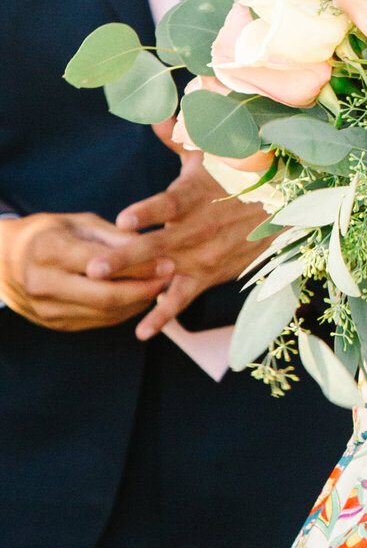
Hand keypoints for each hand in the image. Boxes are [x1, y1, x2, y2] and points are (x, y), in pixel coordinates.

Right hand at [0, 209, 174, 330]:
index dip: (141, 266)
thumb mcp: (78, 223)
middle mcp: (46, 284)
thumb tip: (151, 248)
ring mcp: (48, 309)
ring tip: (159, 286)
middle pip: (107, 297)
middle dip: (145, 289)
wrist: (3, 261)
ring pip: (106, 313)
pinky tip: (137, 297)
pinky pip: (97, 322)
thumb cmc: (45, 234)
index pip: (105, 265)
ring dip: (138, 303)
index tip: (168, 260)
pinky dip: (122, 311)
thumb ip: (114, 237)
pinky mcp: (55, 324)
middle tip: (169, 277)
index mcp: (50, 252)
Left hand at [109, 123, 270, 342]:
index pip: (169, 205)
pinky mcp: (208, 275)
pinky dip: (163, 315)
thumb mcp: (212, 153)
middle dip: (125, 258)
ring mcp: (202, 256)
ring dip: (137, 286)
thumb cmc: (240, 176)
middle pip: (157, 246)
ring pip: (164, 273)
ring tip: (108, 293)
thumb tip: (158, 114)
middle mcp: (197, 229)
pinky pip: (183, 297)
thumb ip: (179, 138)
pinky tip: (141, 330)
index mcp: (195, 197)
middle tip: (95, 267)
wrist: (285, 209)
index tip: (125, 219)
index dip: (149, 212)